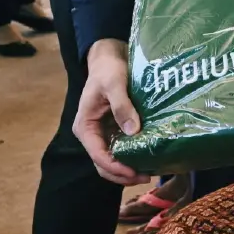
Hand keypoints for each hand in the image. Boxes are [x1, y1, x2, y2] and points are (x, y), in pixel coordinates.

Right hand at [73, 39, 151, 185]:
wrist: (109, 57)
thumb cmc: (108, 69)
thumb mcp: (115, 84)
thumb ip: (122, 106)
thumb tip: (133, 131)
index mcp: (85, 126)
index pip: (98, 155)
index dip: (116, 168)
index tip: (134, 172)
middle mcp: (91, 134)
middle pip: (103, 164)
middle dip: (122, 174)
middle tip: (145, 177)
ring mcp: (102, 133)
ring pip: (111, 160)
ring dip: (127, 170)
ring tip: (148, 172)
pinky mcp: (113, 130)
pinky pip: (120, 150)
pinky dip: (131, 158)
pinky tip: (146, 159)